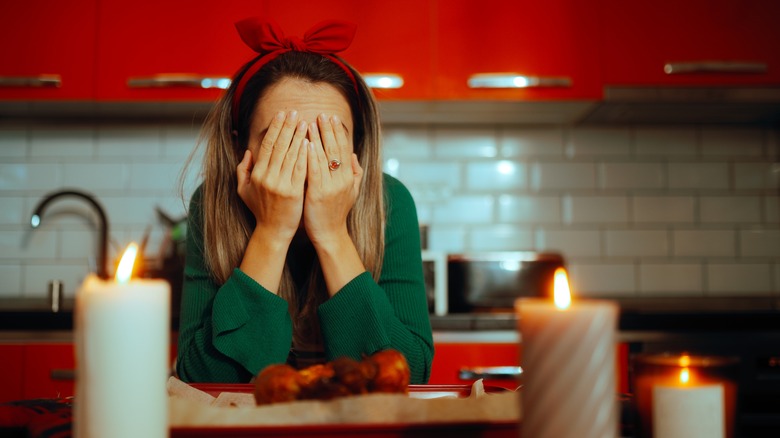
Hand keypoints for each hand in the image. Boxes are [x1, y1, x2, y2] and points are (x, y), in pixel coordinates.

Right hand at [236, 110, 308, 243]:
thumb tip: (248, 151)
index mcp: (257, 174)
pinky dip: (305, 155)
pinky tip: (310, 142)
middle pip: (279, 146)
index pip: (267, 145)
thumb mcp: (244, 190)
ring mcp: (281, 185)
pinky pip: (300, 169)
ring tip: (305, 122)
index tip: (282, 115)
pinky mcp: (294, 192)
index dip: (275, 128)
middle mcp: (268, 177)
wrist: (273, 231)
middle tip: (295, 112)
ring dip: (298, 136)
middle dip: (287, 127)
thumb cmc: (260, 210)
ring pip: (291, 155)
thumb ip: (243, 170)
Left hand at [303, 113, 362, 247]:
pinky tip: (306, 143)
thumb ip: (354, 173)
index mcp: (349, 177)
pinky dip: (311, 155)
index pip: (344, 149)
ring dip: (318, 138)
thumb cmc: (336, 213)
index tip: (332, 118)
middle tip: (322, 114)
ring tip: (311, 122)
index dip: (338, 133)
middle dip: (328, 130)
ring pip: (325, 156)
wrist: (330, 234)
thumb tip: (354, 155)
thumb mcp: (351, 192)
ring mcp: (331, 186)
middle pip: (336, 149)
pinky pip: (314, 170)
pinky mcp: (318, 193)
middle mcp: (342, 179)